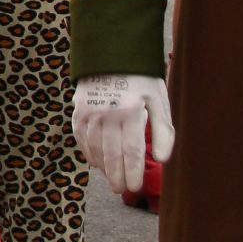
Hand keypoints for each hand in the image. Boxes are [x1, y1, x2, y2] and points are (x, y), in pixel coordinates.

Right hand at [72, 73, 174, 195]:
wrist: (111, 52)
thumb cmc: (141, 79)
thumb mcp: (158, 100)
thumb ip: (164, 131)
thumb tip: (163, 160)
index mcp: (131, 111)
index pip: (132, 152)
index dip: (133, 173)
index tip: (136, 187)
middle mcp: (109, 113)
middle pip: (112, 155)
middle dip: (117, 176)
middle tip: (121, 189)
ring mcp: (91, 112)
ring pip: (95, 148)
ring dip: (103, 167)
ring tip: (111, 179)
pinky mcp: (79, 110)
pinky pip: (81, 138)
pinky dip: (88, 152)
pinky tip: (96, 162)